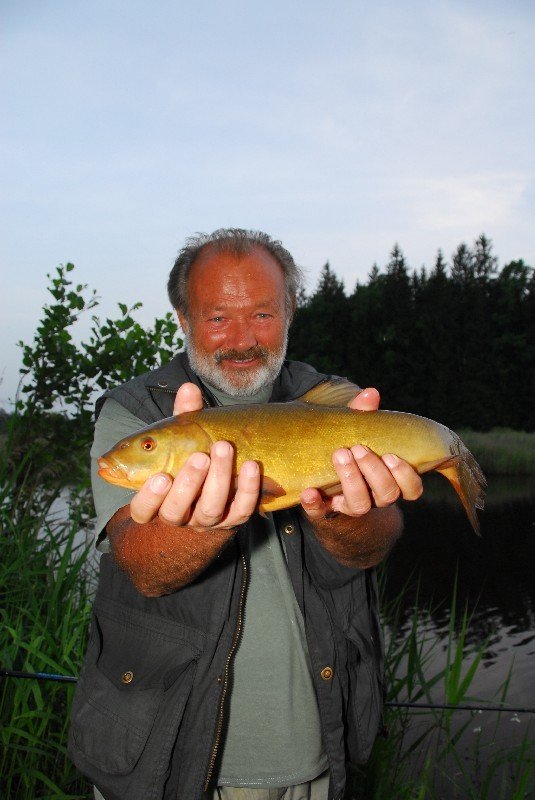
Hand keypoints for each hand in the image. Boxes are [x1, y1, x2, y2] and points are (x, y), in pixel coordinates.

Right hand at [129, 383, 260, 528]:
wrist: (220, 488)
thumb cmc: (190, 459)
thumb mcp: (182, 440)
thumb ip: (182, 418)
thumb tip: (189, 388)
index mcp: (157, 501)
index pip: (143, 511)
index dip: (149, 499)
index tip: (161, 477)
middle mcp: (179, 516)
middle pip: (177, 510)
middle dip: (189, 483)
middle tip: (200, 456)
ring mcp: (206, 520)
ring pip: (210, 509)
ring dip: (219, 479)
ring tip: (224, 448)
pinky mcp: (233, 519)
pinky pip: (241, 510)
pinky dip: (248, 488)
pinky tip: (252, 465)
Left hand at [300, 387, 422, 520]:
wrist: (327, 488)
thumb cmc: (351, 455)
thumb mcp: (360, 435)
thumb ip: (365, 416)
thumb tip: (371, 392)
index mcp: (391, 481)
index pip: (411, 489)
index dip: (405, 476)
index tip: (390, 455)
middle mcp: (376, 498)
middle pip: (387, 494)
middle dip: (374, 471)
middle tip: (358, 449)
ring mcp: (351, 507)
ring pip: (360, 505)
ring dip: (351, 481)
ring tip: (339, 455)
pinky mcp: (326, 511)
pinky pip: (321, 512)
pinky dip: (315, 504)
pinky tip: (308, 491)